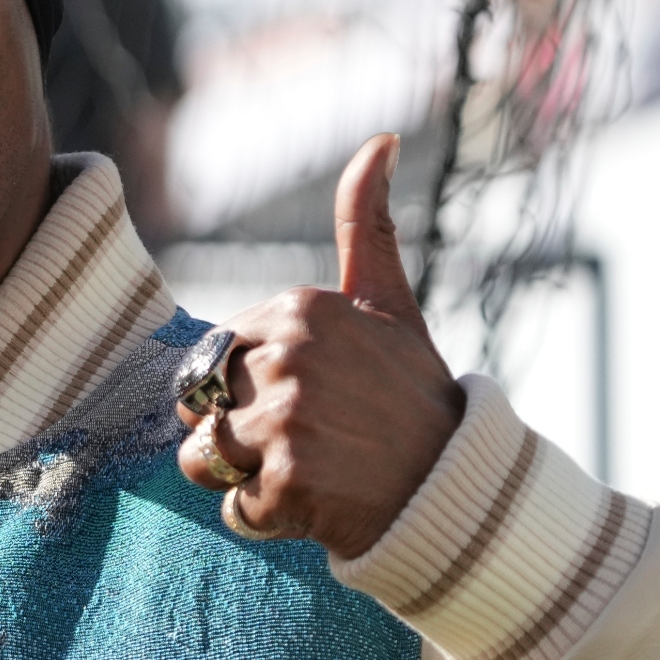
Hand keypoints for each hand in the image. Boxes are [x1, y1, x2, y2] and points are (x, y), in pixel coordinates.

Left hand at [175, 134, 465, 559]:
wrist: (460, 491)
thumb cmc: (414, 398)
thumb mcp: (391, 306)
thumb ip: (367, 226)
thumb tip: (379, 140)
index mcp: (300, 308)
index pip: (215, 356)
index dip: (252, 387)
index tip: (318, 396)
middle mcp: (288, 354)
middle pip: (198, 402)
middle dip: (237, 431)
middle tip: (313, 439)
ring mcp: (286, 418)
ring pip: (203, 457)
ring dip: (244, 479)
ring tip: (311, 472)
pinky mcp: (286, 481)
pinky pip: (234, 508)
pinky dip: (267, 520)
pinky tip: (319, 505)